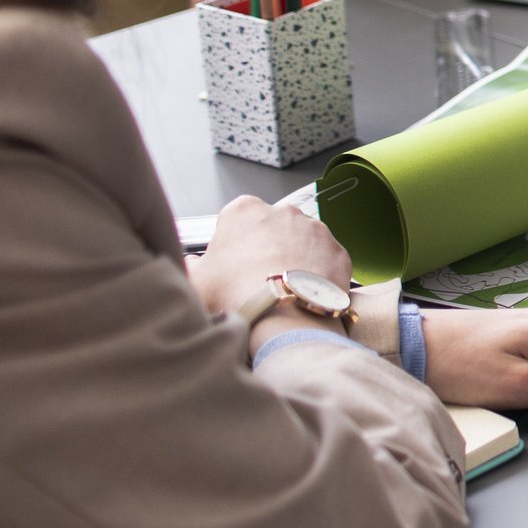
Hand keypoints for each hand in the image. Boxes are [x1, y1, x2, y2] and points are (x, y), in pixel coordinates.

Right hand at [185, 194, 352, 322]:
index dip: (234, 242)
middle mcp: (284, 211)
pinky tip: (304, 292)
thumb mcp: (196, 279)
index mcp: (245, 211)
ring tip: (282, 288)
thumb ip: (192, 265)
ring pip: (303, 240)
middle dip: (267, 246)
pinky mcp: (338, 250)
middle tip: (257, 277)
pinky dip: (318, 273)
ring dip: (295, 257)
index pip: (237, 218)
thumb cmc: (236, 294)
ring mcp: (316, 228)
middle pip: (273, 227)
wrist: (283, 316)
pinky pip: (326, 259)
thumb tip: (190, 263)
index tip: (232, 263)